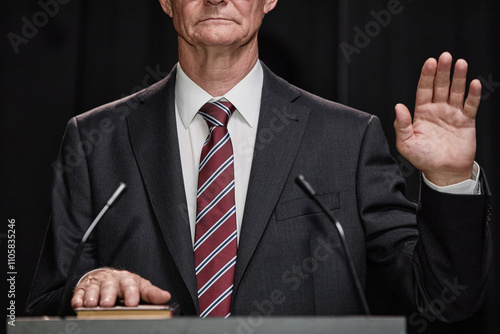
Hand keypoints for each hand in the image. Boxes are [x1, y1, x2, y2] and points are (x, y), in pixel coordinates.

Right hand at [71, 268, 170, 308]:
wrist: (105, 276)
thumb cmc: (125, 285)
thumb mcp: (140, 287)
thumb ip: (151, 293)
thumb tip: (166, 296)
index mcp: (128, 280)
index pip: (131, 285)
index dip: (132, 294)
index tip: (132, 303)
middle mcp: (113, 280)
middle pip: (111, 286)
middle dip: (109, 295)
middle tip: (108, 304)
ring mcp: (98, 283)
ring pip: (95, 288)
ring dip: (93, 296)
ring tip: (93, 304)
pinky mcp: (84, 287)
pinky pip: (80, 292)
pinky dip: (79, 298)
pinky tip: (78, 304)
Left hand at [394, 52, 481, 185]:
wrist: (443, 172)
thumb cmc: (423, 159)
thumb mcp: (406, 143)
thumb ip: (402, 125)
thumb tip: (398, 107)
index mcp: (421, 113)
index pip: (424, 89)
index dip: (427, 76)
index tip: (430, 62)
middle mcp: (437, 110)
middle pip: (441, 86)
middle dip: (443, 71)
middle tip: (446, 56)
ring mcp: (452, 114)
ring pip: (456, 91)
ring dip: (459, 78)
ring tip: (460, 63)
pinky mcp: (466, 121)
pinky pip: (471, 105)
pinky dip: (473, 95)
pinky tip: (473, 84)